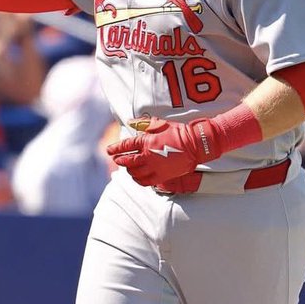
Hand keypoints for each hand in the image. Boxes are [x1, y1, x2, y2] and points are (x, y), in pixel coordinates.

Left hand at [106, 116, 222, 188]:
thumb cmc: (178, 132)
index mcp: (146, 141)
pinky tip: (137, 177)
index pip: (125, 146)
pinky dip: (138, 180)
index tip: (109, 151)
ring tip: (128, 168)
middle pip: (127, 161)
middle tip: (117, 160)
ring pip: (134, 172)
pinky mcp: (161, 176)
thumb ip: (143, 124)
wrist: (195, 145)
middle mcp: (148, 155)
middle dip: (120, 160)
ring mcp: (154, 167)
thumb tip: (130, 122)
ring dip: (129, 170)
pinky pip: (145, 182)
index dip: (115, 148)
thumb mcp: (159, 124)